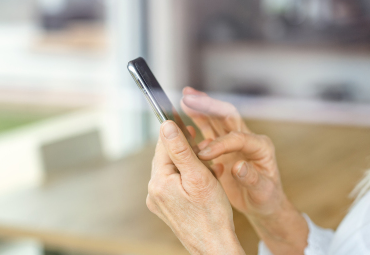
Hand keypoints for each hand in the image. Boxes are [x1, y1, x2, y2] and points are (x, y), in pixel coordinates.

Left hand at [147, 120, 244, 254]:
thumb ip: (181, 150)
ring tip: (213, 168)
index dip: (178, 133)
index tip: (191, 126)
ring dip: (193, 165)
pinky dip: (192, 179)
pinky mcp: (168, 209)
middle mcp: (154, 192)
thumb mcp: (199, 176)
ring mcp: (159, 202)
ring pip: (175, 171)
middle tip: (208, 149)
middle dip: (189, 151)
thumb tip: (166, 126)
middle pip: (169, 158)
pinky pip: (177, 185)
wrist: (215, 246)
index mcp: (159, 182)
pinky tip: (209, 180)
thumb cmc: (212, 214)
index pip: (164, 146)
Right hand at [181, 87, 307, 253]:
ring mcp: (236, 141)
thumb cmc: (267, 198)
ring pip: (217, 119)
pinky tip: (184, 120)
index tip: (203, 154)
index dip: (220, 144)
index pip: (238, 138)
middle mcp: (249, 138)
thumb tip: (238, 167)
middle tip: (189, 97)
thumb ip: (251, 178)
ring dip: (202, 108)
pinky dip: (198, 123)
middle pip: (227, 116)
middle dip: (209, 106)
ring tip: (185, 98)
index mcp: (261, 146)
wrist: (265, 203)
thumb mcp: (262, 191)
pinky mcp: (226, 148)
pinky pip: (211, 131)